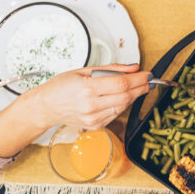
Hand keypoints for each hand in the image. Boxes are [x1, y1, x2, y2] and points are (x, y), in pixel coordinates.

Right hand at [20, 64, 150, 130]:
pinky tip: (122, 97)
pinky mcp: (96, 125)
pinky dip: (123, 104)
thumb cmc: (61, 87)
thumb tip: (133, 68)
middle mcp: (91, 105)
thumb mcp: (84, 70)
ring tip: (136, 87)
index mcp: (87, 88)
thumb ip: (111, 69)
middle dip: (141, 87)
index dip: (139, 79)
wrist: (46, 107)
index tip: (148, 74)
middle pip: (126, 96)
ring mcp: (94, 118)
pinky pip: (117, 114)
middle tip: (148, 80)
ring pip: (124, 106)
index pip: (122, 83)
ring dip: (134, 96)